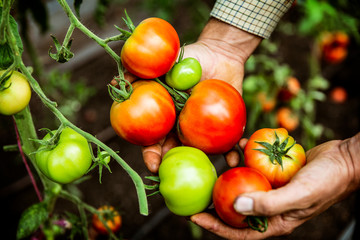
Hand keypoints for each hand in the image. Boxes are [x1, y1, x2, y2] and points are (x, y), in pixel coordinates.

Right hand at [142, 18, 261, 172]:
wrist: (220, 53)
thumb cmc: (191, 58)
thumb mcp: (164, 63)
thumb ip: (142, 72)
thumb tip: (117, 81)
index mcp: (167, 117)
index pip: (153, 140)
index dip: (150, 154)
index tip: (152, 164)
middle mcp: (183, 127)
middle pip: (175, 152)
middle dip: (173, 167)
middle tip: (176, 176)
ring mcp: (203, 129)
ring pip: (199, 153)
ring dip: (202, 164)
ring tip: (206, 169)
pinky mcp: (223, 127)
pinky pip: (226, 143)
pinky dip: (230, 152)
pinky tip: (233, 159)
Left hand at [190, 133, 359, 238]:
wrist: (345, 160)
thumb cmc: (327, 181)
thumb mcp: (299, 195)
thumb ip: (268, 203)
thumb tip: (236, 207)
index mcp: (276, 220)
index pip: (239, 231)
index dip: (215, 226)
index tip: (193, 216)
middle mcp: (270, 206)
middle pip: (236, 207)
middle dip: (216, 198)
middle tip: (198, 188)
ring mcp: (272, 188)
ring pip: (244, 182)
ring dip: (233, 169)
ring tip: (228, 155)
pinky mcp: (274, 172)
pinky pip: (254, 164)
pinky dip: (247, 154)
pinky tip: (243, 143)